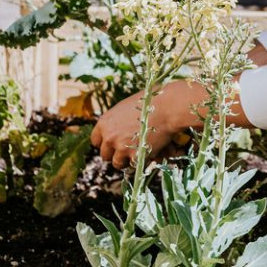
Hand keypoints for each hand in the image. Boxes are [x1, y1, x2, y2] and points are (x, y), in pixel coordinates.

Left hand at [90, 45, 266, 168]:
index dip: (106, 142)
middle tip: (128, 150)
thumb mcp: (129, 105)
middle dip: (115, 153)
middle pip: (104, 154)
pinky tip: (149, 153)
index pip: (95, 140)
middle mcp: (109, 135)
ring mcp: (120, 147)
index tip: (115, 143)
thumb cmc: (153, 100)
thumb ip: (119, 118)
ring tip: (139, 153)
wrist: (170, 106)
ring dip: (127, 160)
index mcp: (105, 121)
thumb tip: (120, 124)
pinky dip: (140, 162)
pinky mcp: (134, 156)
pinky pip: (133, 166)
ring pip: (117, 163)